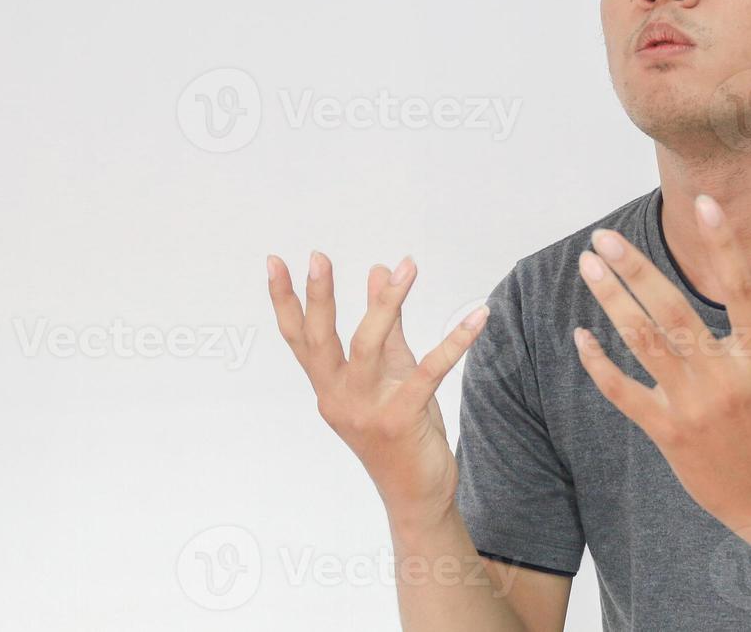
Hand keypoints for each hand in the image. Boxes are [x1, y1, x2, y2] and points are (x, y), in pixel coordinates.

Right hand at [266, 251, 489, 524]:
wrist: (418, 495)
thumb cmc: (402, 431)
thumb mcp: (390, 372)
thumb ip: (387, 323)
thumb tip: (377, 269)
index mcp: (330, 387)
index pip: (299, 338)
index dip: (285, 300)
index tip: (273, 262)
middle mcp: (339, 398)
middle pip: (320, 341)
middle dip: (319, 297)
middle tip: (318, 256)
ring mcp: (366, 411)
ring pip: (368, 346)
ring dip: (387, 303)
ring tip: (407, 266)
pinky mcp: (401, 419)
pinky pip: (429, 371)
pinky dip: (455, 341)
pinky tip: (477, 316)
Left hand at [571, 194, 750, 535]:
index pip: (740, 287)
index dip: (723, 242)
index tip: (703, 202)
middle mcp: (726, 378)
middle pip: (672, 310)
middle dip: (635, 267)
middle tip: (605, 236)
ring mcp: (692, 407)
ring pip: (642, 342)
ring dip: (611, 300)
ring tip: (589, 265)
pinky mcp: (666, 433)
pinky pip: (623, 392)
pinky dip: (599, 364)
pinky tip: (580, 334)